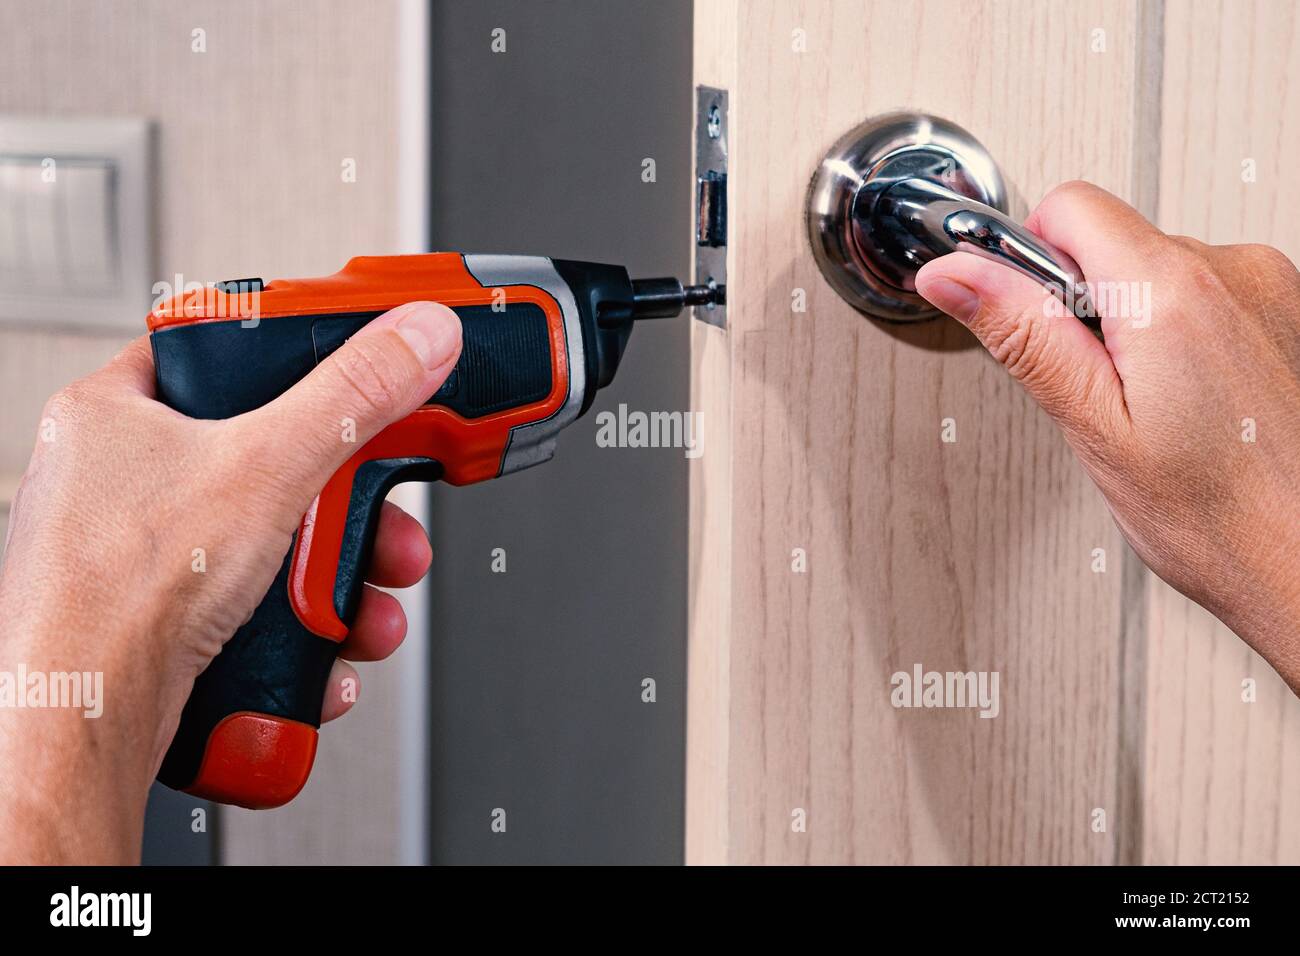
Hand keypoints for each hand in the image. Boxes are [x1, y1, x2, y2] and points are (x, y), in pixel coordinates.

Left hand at [0, 301, 460, 862]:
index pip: (224, 358)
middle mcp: (122, 482)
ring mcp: (144, 558)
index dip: (297, 371)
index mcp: (118, 413)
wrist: (77, 726)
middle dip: (350, 515)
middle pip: (274, 468)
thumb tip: (416, 336)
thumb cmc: (113, 594)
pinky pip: (258, 609)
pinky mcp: (167, 622)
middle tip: (383, 530)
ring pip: (276, 548)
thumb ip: (355, 395)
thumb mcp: (266, 465)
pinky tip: (324, 654)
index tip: (356, 387)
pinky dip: (304, 633)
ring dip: (341, 585)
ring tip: (363, 610)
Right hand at [916, 181, 1299, 692]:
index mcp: (1172, 293)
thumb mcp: (1095, 427)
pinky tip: (1198, 402)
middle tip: (1099, 390)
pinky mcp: (1291, 313)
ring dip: (1140, 325)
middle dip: (1085, 306)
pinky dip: (1188, 338)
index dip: (1030, 260)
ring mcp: (1273, 288)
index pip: (1069, 207)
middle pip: (1114, 241)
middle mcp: (1234, 271)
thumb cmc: (1219, 518)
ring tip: (1156, 405)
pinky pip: (1210, 296)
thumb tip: (954, 274)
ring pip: (1161, 271)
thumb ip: (1023, 335)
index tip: (1029, 318)